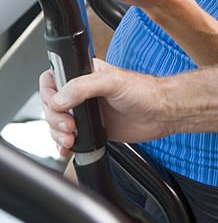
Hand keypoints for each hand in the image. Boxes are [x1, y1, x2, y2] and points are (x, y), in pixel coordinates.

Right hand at [40, 60, 172, 150]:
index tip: (59, 107)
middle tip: (71, 126)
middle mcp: (82, 93)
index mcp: (84, 75)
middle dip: (55, 119)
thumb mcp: (113, 82)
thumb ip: (83, 87)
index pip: (52, 80)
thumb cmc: (145, 92)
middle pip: (51, 105)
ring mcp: (86, 112)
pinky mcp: (92, 129)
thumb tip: (60, 99)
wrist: (163, 114)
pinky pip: (69, 137)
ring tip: (72, 138)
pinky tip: (68, 147)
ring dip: (57, 133)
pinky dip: (63, 144)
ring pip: (57, 123)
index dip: (50, 94)